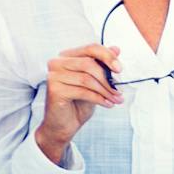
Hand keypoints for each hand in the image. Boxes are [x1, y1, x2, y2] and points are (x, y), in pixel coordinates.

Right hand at [32, 43, 123, 163]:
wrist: (62, 126)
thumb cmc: (77, 103)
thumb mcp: (95, 82)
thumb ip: (102, 65)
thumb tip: (117, 49)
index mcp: (67, 56)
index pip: (90, 48)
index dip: (107, 56)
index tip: (120, 69)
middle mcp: (57, 63)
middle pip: (89, 63)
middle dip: (108, 78)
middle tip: (119, 90)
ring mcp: (54, 76)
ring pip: (87, 78)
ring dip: (105, 90)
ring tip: (116, 99)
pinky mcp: (55, 90)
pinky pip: (83, 91)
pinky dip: (99, 98)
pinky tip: (107, 104)